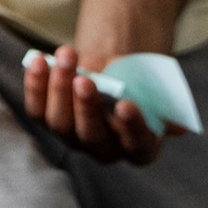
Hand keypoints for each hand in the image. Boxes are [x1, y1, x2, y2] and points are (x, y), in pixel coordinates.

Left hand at [22, 44, 168, 166]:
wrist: (111, 70)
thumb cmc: (137, 81)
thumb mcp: (151, 85)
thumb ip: (155, 98)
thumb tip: (171, 120)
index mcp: (140, 146)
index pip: (136, 144)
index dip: (131, 127)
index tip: (125, 105)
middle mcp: (105, 150)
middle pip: (91, 137)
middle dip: (87, 108)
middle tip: (85, 80)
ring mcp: (72, 138)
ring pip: (60, 123)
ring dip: (60, 88)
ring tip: (66, 58)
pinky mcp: (47, 121)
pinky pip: (37, 110)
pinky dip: (36, 84)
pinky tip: (38, 61)